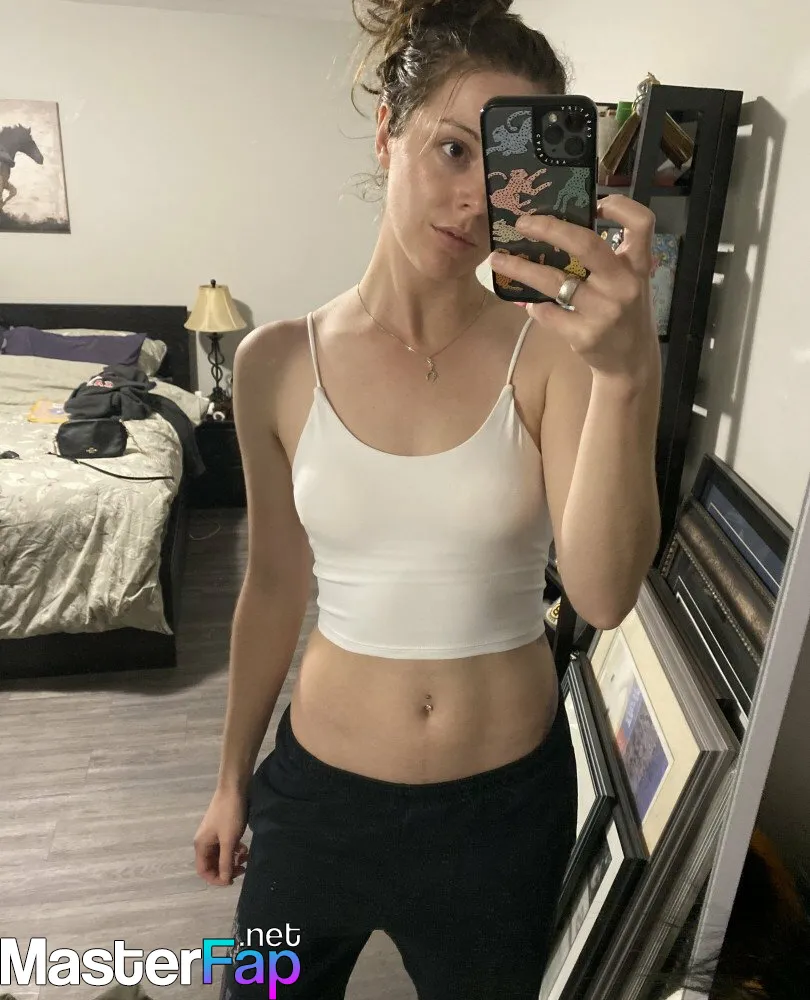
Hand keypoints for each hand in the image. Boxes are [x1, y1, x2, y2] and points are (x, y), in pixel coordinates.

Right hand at [194, 786, 250, 886]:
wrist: (234, 788)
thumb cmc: (230, 814)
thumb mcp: (229, 840)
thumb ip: (225, 861)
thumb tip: (225, 880)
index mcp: (201, 845)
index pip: (203, 871)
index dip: (216, 879)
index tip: (232, 881)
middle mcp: (205, 841)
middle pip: (212, 864)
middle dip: (227, 869)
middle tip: (243, 869)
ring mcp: (214, 835)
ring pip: (221, 855)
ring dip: (232, 860)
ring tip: (246, 858)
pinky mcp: (223, 829)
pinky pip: (226, 846)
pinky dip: (235, 850)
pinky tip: (245, 848)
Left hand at [488, 195, 658, 386]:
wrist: (630, 361)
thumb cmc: (625, 312)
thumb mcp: (628, 281)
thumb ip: (607, 257)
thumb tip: (559, 227)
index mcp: (637, 266)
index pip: (641, 223)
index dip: (620, 205)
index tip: (596, 202)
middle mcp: (623, 285)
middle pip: (586, 245)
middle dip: (550, 228)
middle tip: (522, 223)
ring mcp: (603, 312)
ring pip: (553, 281)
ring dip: (520, 268)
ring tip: (496, 259)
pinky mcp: (584, 335)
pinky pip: (547, 312)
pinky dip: (534, 305)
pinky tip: (530, 302)